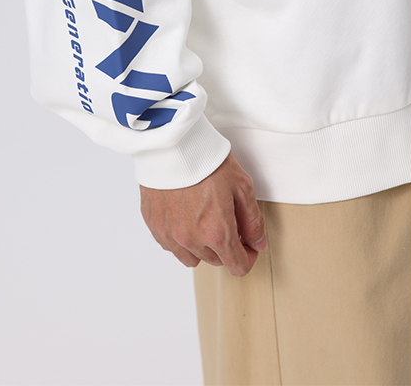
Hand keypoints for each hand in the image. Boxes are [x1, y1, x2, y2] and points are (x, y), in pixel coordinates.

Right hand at [139, 151, 266, 276]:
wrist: (172, 142)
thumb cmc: (206, 159)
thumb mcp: (241, 185)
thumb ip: (252, 220)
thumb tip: (257, 243)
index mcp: (216, 232)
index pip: (237, 267)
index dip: (248, 256)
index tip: (247, 243)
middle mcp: (191, 239)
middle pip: (215, 261)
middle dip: (225, 246)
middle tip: (226, 220)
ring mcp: (169, 234)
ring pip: (191, 257)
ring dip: (201, 245)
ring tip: (203, 218)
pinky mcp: (153, 224)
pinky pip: (170, 244)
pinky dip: (179, 237)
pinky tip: (185, 214)